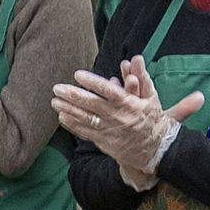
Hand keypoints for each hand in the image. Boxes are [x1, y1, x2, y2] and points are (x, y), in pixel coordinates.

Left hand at [53, 57, 205, 177]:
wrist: (154, 150)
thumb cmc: (151, 120)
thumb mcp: (151, 98)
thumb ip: (142, 77)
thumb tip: (136, 59)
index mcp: (129, 104)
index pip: (108, 91)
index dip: (92, 82)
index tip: (78, 74)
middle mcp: (117, 117)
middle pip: (92, 105)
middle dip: (73, 96)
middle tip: (57, 88)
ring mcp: (109, 130)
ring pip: (85, 119)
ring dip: (68, 110)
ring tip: (55, 101)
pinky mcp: (104, 142)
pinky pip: (85, 132)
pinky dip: (73, 125)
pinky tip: (62, 117)